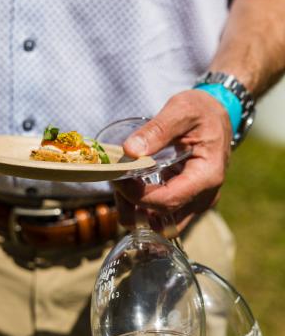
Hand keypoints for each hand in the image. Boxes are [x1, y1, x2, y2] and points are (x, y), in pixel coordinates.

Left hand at [115, 89, 232, 233]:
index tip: (118, 177)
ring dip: (137, 212)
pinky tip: (132, 186)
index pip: (168, 201)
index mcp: (207, 176)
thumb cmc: (202, 110)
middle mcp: (205, 196)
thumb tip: (130, 150)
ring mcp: (197, 201)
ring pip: (163, 225)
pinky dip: (145, 207)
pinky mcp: (188, 200)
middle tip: (116, 183)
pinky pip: (164, 215)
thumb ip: (157, 129)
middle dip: (134, 208)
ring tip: (121, 186)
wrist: (218, 114)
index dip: (137, 195)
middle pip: (164, 221)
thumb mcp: (181, 110)